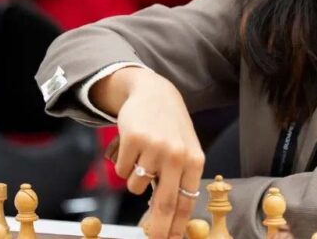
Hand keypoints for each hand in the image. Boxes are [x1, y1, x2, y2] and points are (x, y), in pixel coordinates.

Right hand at [93, 67, 204, 238]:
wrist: (154, 92)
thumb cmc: (170, 127)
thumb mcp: (184, 150)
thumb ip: (180, 180)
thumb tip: (172, 218)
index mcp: (194, 159)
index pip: (186, 201)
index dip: (177, 226)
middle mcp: (177, 154)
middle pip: (165, 203)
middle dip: (157, 227)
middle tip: (152, 238)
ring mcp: (155, 146)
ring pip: (136, 186)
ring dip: (135, 181)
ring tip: (143, 160)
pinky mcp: (133, 139)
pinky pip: (122, 170)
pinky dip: (124, 165)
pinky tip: (133, 147)